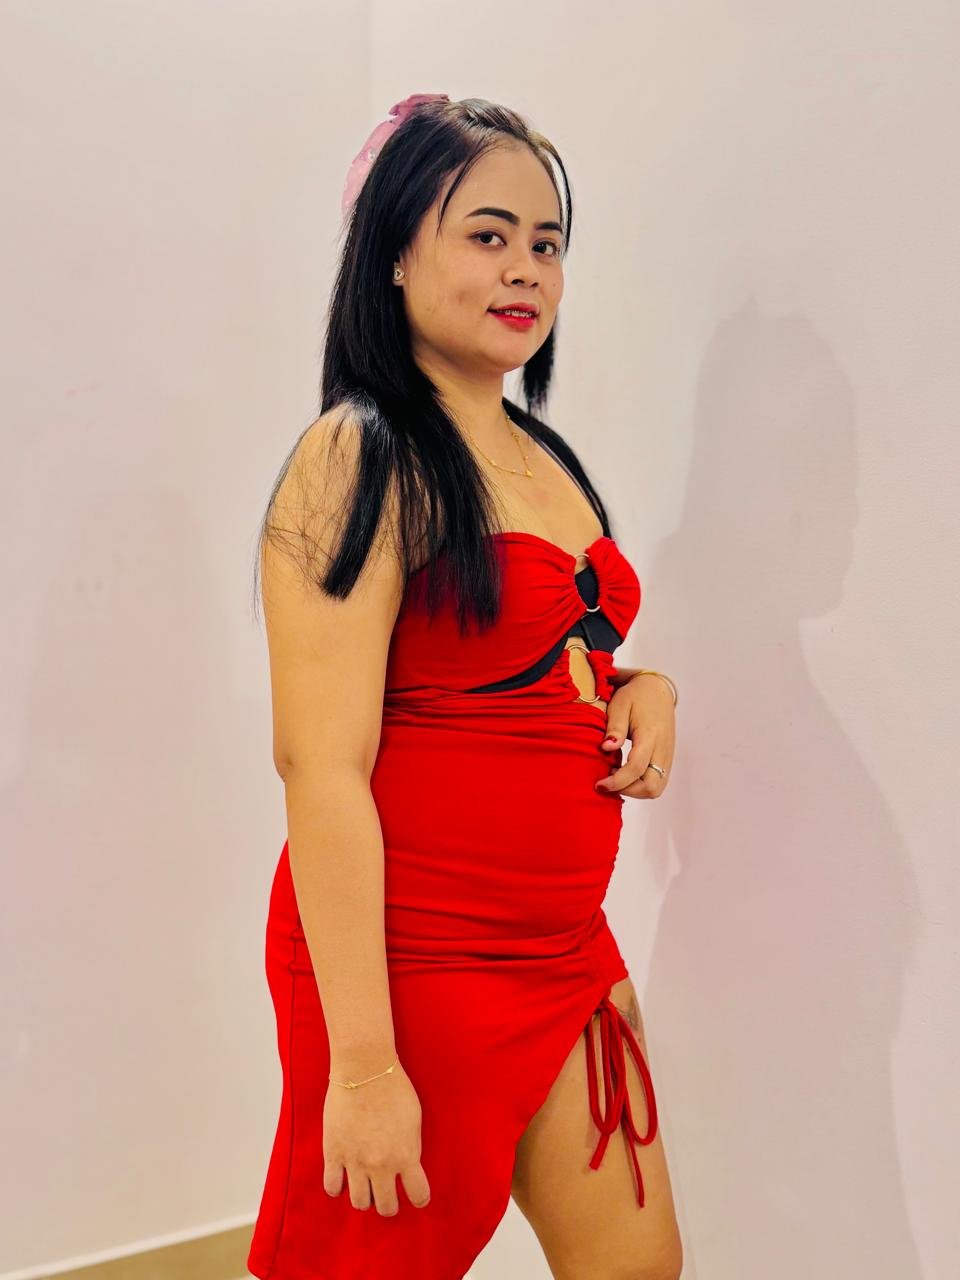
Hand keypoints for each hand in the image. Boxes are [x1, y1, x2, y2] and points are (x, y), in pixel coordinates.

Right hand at [323, 1058, 431, 1215]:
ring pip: (360, 1203)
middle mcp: (382, 1165)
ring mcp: (356, 1161)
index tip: (416, 1195)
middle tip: (387, 1193)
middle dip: (389, 1203)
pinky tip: (342, 1178)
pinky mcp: (333, 1152)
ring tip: (365, 1187)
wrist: (364, 1069)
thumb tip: (408, 1164)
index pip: (419, 1195)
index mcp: (407, 1156)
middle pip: (387, 1207)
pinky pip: (332, 1187)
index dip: (419, 1198)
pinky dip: (338, 1188)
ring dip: (365, 1198)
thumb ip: (411, 1147)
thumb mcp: (414, 1119)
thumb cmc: (394, 1088)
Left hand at [595, 672, 675, 798]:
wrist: (658, 690)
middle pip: (652, 786)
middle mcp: (662, 749)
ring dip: (635, 790)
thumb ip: (615, 727)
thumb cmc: (635, 696)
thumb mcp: (620, 704)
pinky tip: (625, 773)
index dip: (617, 782)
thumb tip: (607, 747)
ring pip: (657, 788)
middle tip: (608, 782)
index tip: (599, 784)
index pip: (636, 768)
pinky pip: (658, 781)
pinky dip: (641, 785)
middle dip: (628, 791)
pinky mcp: (667, 759)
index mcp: (650, 735)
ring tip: (615, 777)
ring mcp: (667, 756)